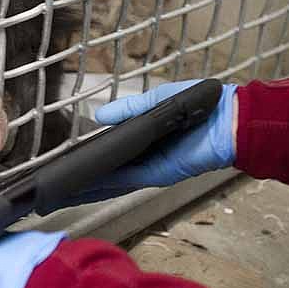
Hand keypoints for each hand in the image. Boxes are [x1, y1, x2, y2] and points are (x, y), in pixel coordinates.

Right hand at [66, 80, 237, 203]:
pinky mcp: (157, 176)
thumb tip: (98, 117)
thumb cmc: (198, 105)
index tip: (70, 157)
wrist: (228, 120)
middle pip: (109, 171)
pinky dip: (107, 183)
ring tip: (65, 187)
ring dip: (92, 184)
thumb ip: (128, 109)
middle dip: (86, 176)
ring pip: (114, 180)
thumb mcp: (156, 100)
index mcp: (145, 139)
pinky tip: (88, 182)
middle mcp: (145, 158)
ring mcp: (150, 169)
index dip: (93, 154)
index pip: (114, 150)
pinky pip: (127, 180)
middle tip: (59, 180)